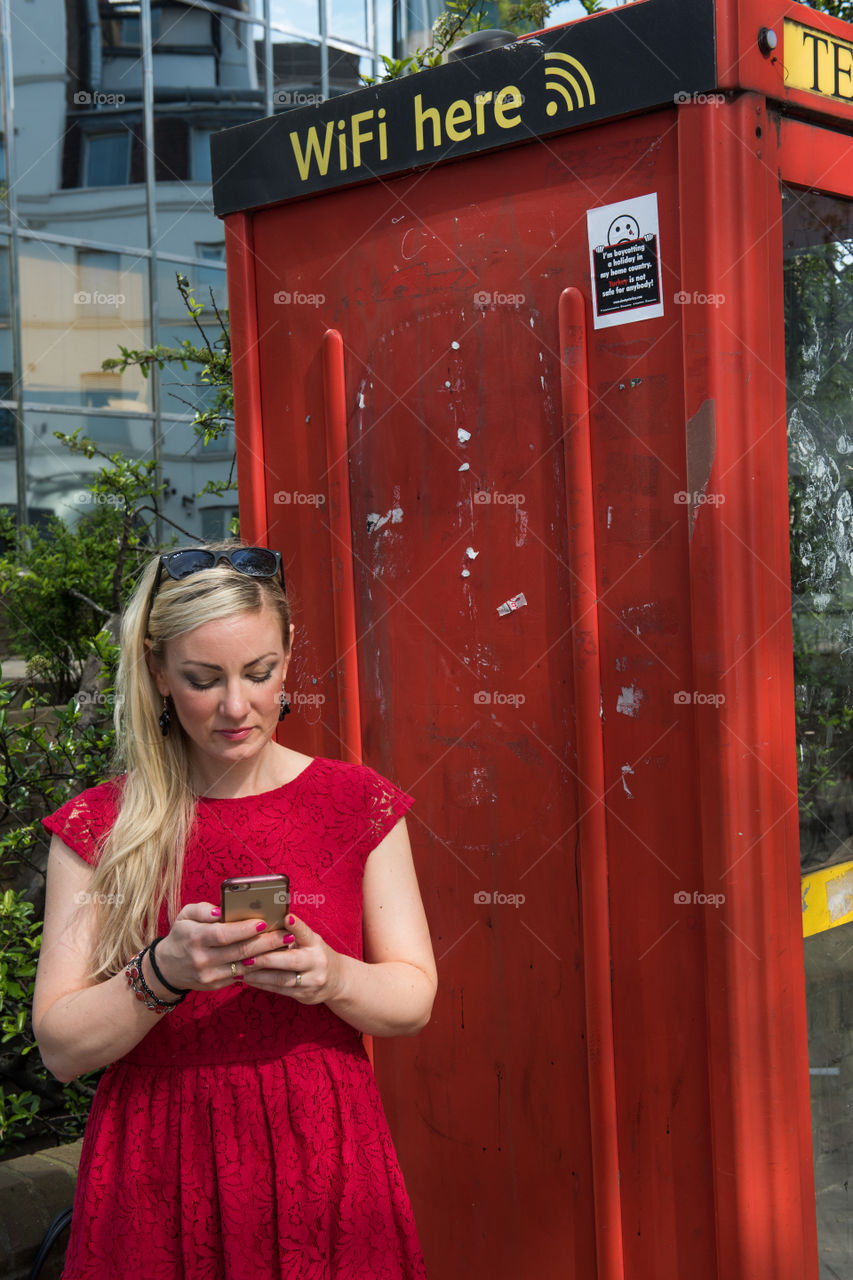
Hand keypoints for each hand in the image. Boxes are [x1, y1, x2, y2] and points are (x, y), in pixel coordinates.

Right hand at [149, 902, 292, 993]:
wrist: (168, 968)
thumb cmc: (182, 935)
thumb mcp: (185, 916)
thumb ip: (203, 910)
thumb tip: (221, 910)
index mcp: (195, 938)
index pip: (224, 934)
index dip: (245, 929)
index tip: (264, 922)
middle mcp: (202, 959)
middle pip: (239, 951)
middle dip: (266, 943)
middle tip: (286, 935)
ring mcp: (209, 975)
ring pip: (244, 966)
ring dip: (267, 956)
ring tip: (285, 946)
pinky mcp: (215, 985)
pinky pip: (241, 976)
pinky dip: (258, 967)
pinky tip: (273, 958)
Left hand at [237, 913, 343, 1004]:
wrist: (337, 980)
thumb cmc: (315, 954)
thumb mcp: (310, 941)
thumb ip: (293, 933)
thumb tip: (266, 922)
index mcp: (316, 944)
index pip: (306, 933)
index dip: (297, 926)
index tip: (287, 917)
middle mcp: (317, 961)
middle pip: (290, 960)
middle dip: (266, 958)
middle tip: (246, 956)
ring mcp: (312, 980)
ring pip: (282, 979)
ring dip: (259, 975)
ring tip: (241, 969)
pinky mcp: (304, 995)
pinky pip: (280, 990)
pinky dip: (262, 984)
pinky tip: (249, 979)